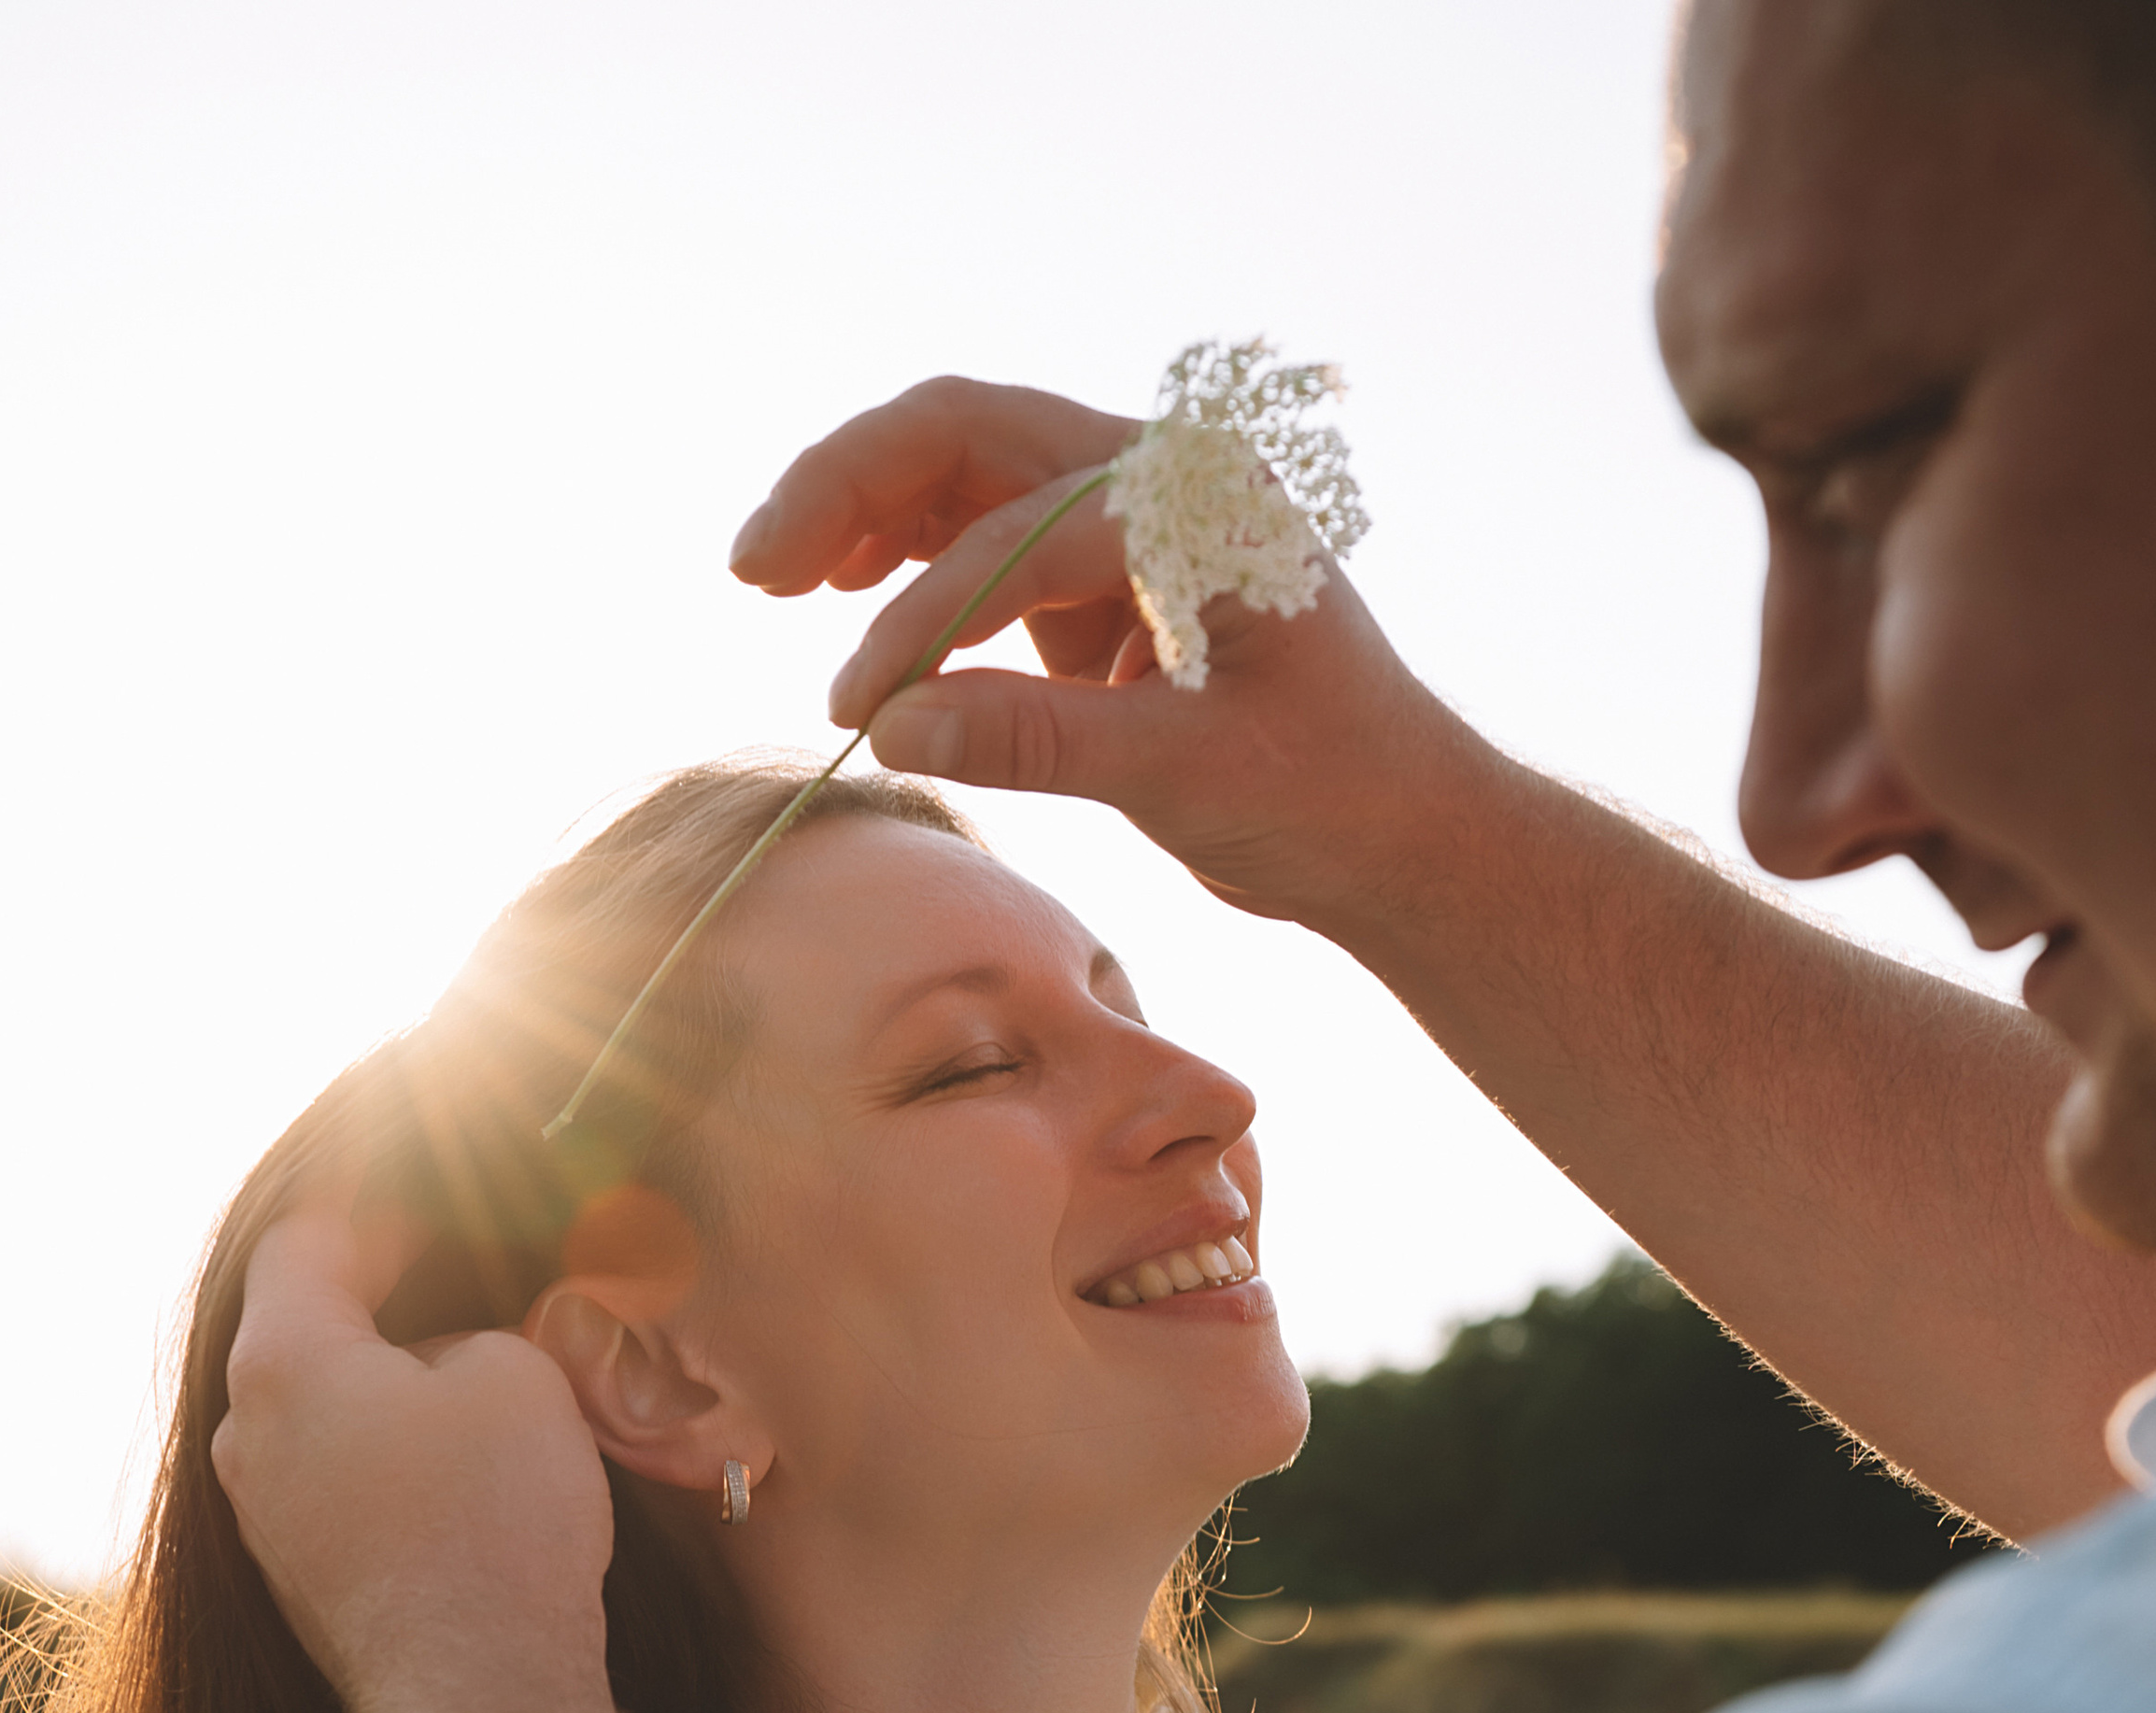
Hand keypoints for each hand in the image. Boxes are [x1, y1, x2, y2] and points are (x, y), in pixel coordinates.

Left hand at [212, 1206, 615, 1712]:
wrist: (477, 1696)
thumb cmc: (494, 1521)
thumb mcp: (517, 1376)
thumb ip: (474, 1337)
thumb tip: (450, 1362)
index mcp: (280, 1362)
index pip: (305, 1243)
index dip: (375, 1211)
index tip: (435, 1205)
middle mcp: (245, 1438)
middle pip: (307, 1333)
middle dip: (389, 1307)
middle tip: (471, 1292)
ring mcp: (263, 1519)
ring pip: (325, 1418)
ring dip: (394, 1395)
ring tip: (483, 1395)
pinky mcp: (299, 1583)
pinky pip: (341, 1490)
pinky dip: (395, 1467)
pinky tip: (466, 1485)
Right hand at [732, 375, 1469, 938]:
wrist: (1403, 835)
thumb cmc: (1332, 796)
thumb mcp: (1191, 776)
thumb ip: (1041, 741)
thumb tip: (889, 723)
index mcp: (1196, 497)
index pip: (1015, 531)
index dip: (924, 616)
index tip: (862, 707)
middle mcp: (1158, 477)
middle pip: (966, 434)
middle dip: (849, 489)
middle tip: (752, 566)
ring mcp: (1126, 521)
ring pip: (962, 474)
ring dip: (863, 514)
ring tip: (771, 576)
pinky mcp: (1103, 581)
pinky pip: (980, 542)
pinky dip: (908, 568)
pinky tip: (850, 609)